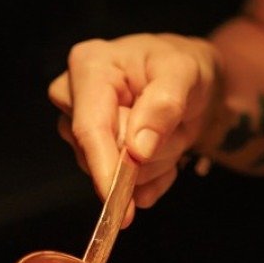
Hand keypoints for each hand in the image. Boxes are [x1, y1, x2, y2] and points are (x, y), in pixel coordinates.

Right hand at [48, 33, 221, 214]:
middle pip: (100, 153)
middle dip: (147, 154)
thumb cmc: (183, 66)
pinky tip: (164, 152)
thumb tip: (137, 150)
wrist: (190, 79)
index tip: (119, 196)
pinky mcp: (90, 153)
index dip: (104, 164)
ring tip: (170, 131)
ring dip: (154, 163)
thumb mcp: (185, 73)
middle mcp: (72, 97)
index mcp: (90, 67)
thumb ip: (164, 105)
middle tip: (176, 125)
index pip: (88, 127)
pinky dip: (151, 179)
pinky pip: (121, 188)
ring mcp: (77, 127)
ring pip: (112, 174)